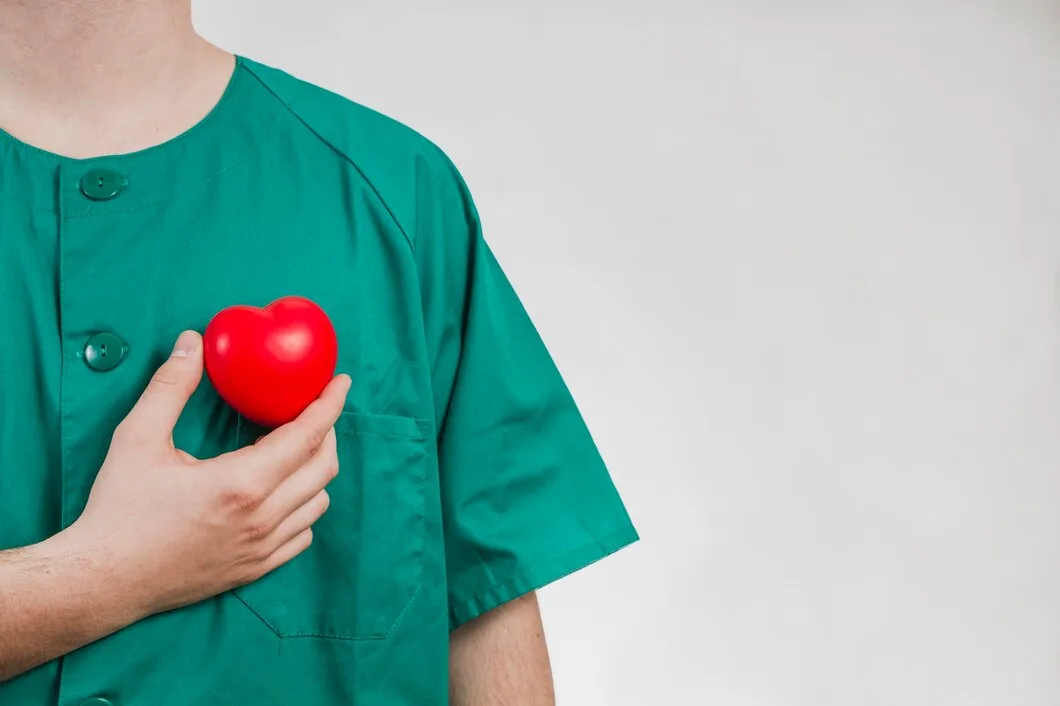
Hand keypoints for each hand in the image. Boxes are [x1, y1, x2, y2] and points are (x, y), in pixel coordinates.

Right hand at [63, 330, 350, 616]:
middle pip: (323, 467)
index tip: (341, 383)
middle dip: (327, 432)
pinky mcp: (255, 569)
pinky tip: (284, 492)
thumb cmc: (118, 510)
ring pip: (318, 502)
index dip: (330, 404)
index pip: (307, 435)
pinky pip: (302, 536)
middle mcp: (262, 517)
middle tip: (313, 410)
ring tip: (294, 448)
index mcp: (242, 483)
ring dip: (316, 470)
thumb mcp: (137, 439)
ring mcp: (262, 548)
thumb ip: (171, 386)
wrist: (104, 581)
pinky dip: (304, 508)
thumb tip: (192, 342)